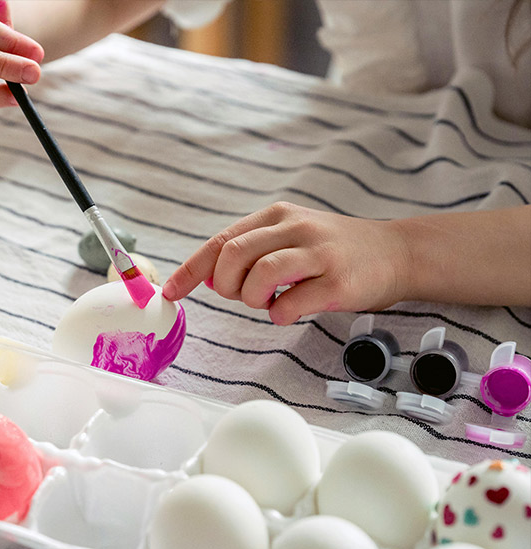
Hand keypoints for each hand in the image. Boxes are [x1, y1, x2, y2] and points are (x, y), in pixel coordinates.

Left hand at [161, 202, 410, 324]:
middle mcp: (295, 228)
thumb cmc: (335, 249)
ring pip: (259, 276)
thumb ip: (251, 251)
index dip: (191, 269)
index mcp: (276, 215)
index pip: (221, 241)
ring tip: (269, 301)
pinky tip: (290, 310)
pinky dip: (279, 314)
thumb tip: (208, 276)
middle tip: (241, 296)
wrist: (397, 252)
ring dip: (252, 299)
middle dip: (225, 285)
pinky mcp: (337, 281)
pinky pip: (289, 303)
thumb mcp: (290, 236)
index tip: (171, 291)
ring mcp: (318, 253)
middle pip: (233, 255)